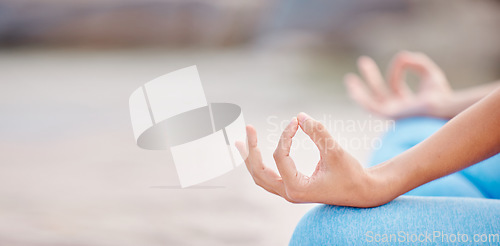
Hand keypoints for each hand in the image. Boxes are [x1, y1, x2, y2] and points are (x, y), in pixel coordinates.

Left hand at [235, 113, 386, 207]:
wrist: (363, 192)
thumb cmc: (351, 173)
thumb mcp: (336, 153)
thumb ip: (319, 133)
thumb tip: (300, 116)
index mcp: (297, 188)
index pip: (280, 156)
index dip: (286, 135)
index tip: (297, 121)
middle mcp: (289, 193)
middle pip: (259, 172)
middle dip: (251, 150)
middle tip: (248, 128)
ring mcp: (289, 192)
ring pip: (261, 177)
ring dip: (250, 159)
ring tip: (238, 142)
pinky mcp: (293, 188)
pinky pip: (269, 177)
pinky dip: (259, 164)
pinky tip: (254, 152)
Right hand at [344, 51, 452, 118]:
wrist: (441, 106)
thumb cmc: (441, 94)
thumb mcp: (429, 73)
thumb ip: (416, 62)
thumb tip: (401, 56)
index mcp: (408, 104)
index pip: (395, 84)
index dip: (396, 68)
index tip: (402, 58)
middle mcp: (398, 111)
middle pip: (379, 94)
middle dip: (370, 77)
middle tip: (362, 61)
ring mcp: (392, 115)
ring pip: (369, 104)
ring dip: (358, 91)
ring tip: (349, 79)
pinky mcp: (387, 117)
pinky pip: (370, 106)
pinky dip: (361, 96)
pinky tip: (353, 86)